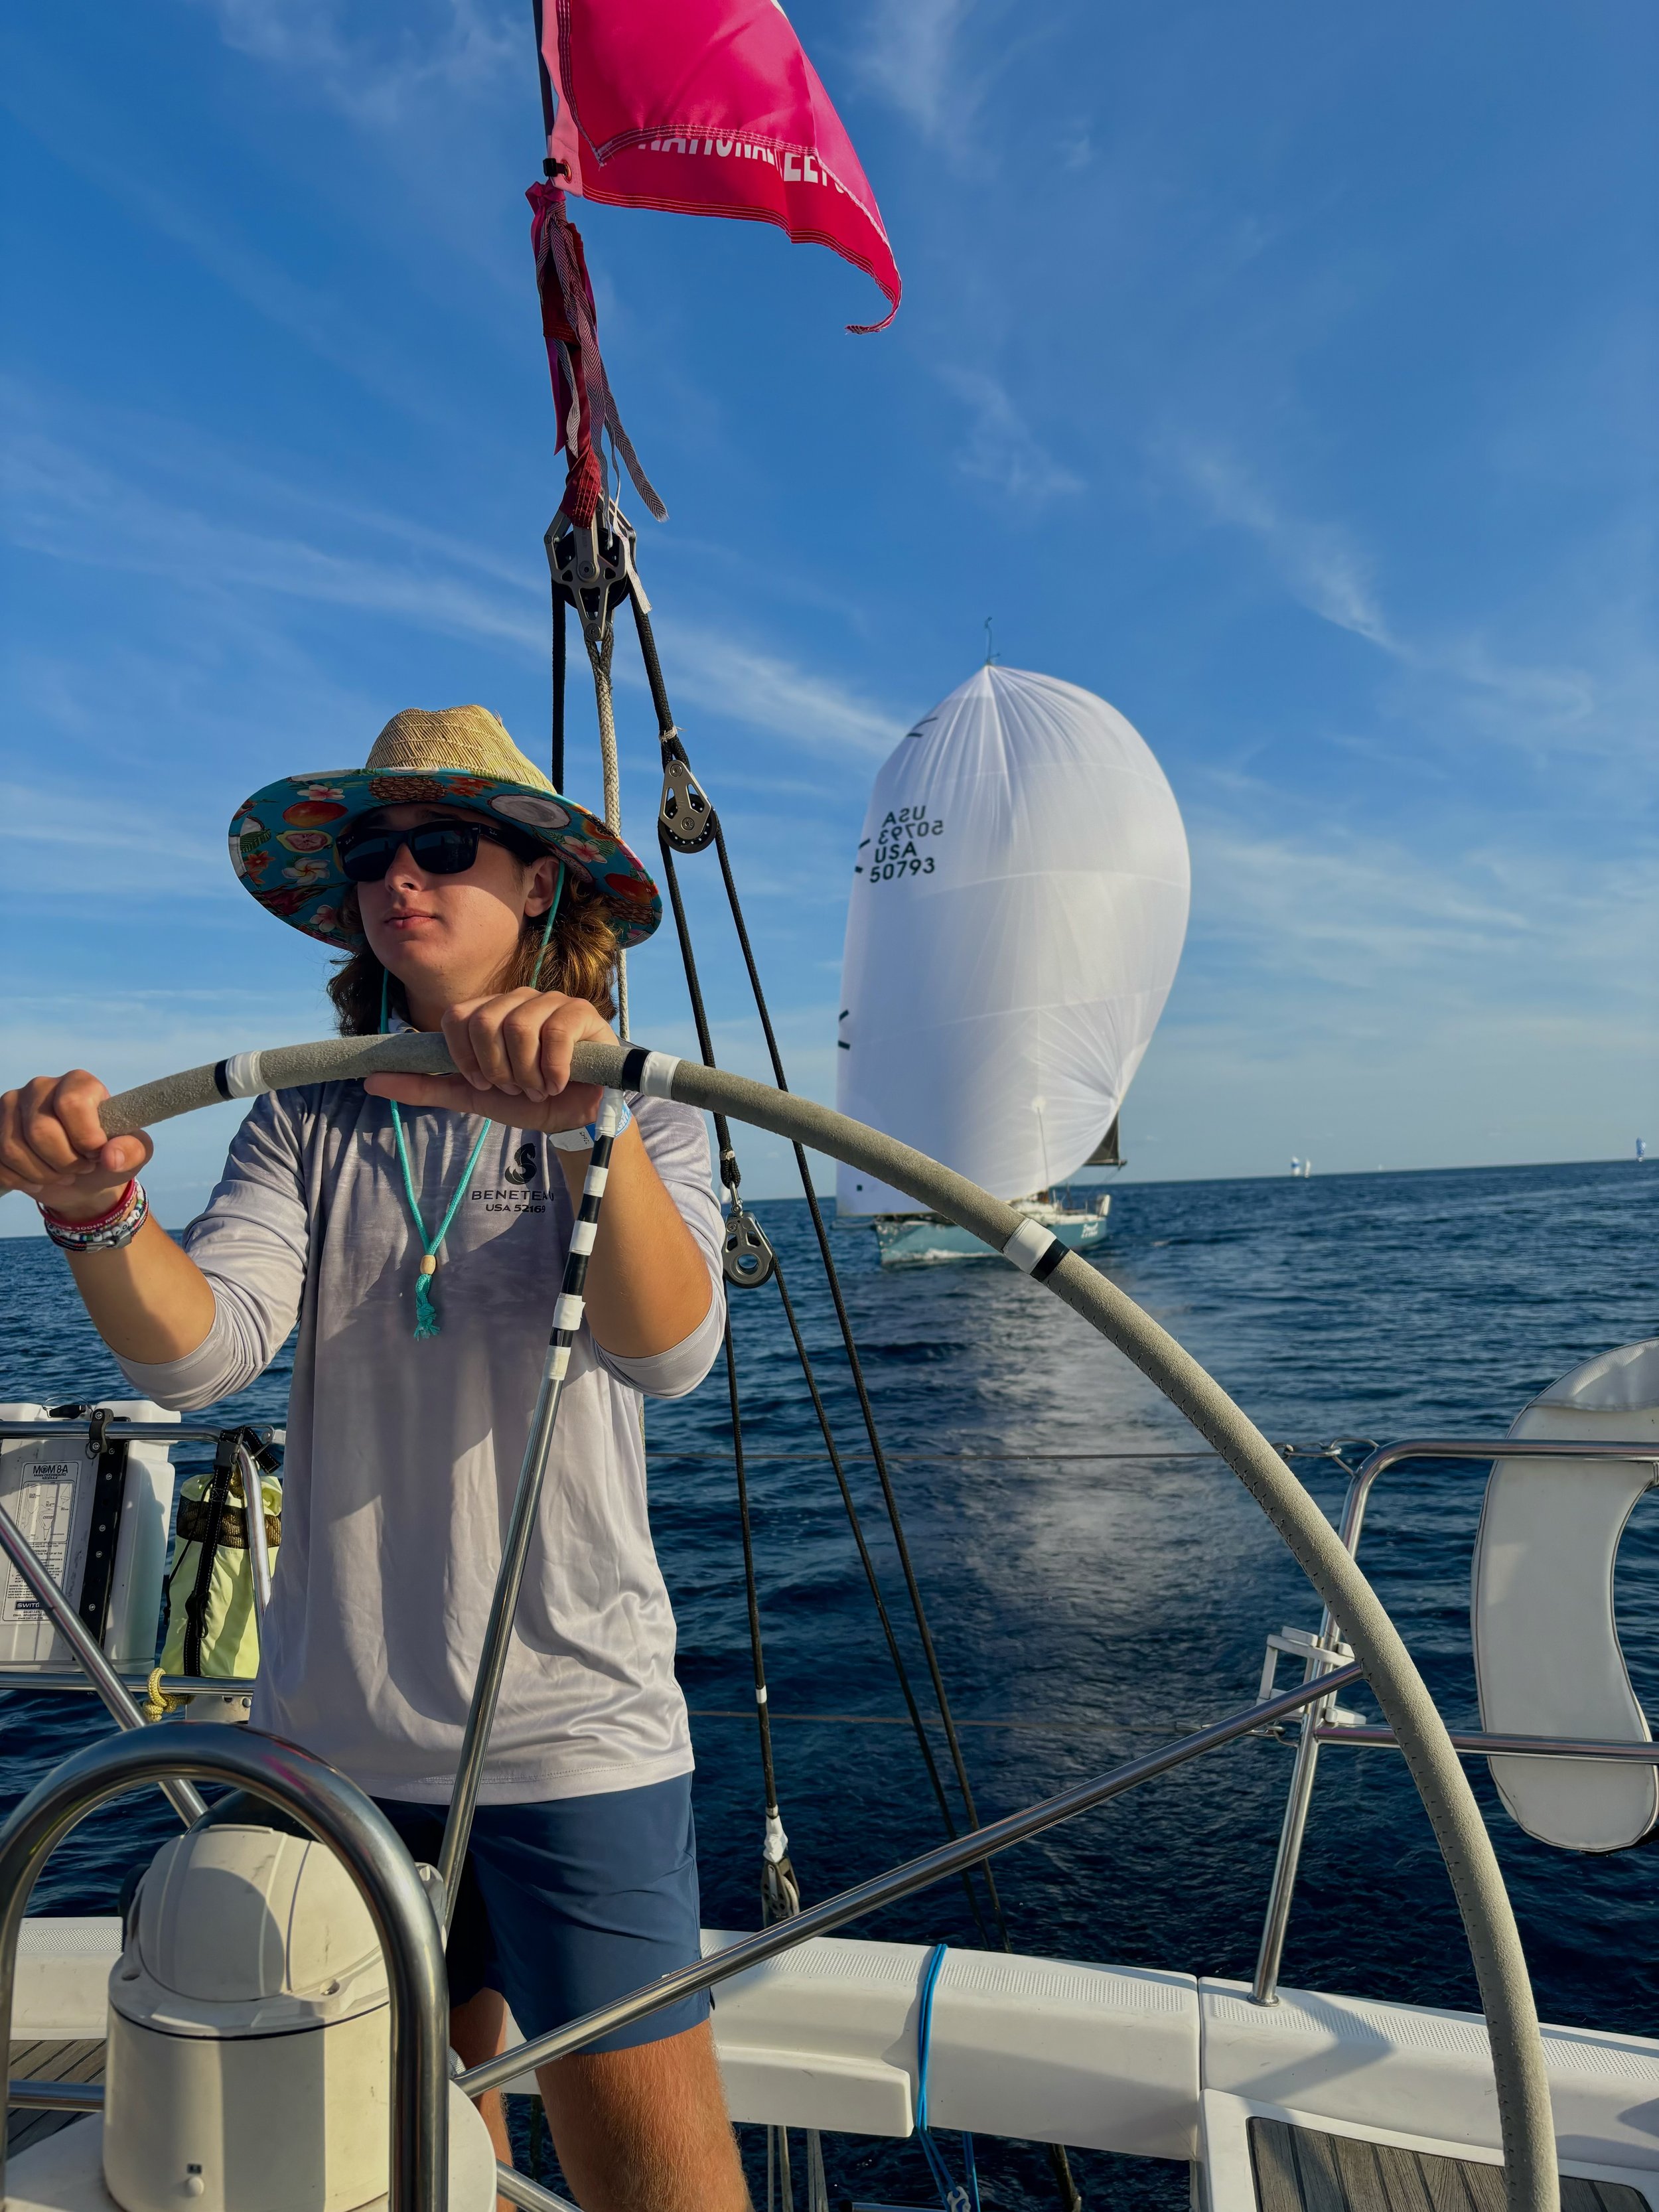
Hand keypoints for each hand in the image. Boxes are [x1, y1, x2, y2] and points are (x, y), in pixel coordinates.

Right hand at [0, 1073, 153, 1217]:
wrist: (81, 1176)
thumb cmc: (107, 1156)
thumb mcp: (133, 1154)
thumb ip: (132, 1150)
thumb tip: (110, 1156)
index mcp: (78, 1083)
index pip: (71, 1104)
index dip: (85, 1138)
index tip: (97, 1153)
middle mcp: (41, 1086)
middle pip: (40, 1130)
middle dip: (64, 1162)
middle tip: (81, 1168)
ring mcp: (12, 1105)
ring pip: (13, 1148)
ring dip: (43, 1174)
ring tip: (63, 1175)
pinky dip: (22, 1180)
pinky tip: (39, 1179)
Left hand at [363, 990, 613, 1134]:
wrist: (574, 1117)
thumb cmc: (524, 1099)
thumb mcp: (469, 1095)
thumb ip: (423, 1087)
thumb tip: (370, 1081)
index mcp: (489, 1012)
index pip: (456, 1016)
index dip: (463, 1056)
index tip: (482, 1082)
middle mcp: (518, 999)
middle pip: (484, 1022)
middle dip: (496, 1068)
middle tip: (513, 1087)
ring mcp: (551, 1002)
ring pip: (517, 1027)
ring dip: (525, 1073)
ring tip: (538, 1087)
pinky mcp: (582, 1013)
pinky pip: (554, 1033)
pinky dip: (552, 1069)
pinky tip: (559, 1082)